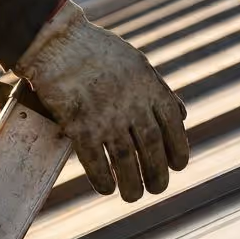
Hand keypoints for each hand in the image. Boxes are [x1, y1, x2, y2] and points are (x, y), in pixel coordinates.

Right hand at [15, 0, 190, 201]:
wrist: (57, 42)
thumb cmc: (97, 51)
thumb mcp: (137, 63)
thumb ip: (159, 90)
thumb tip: (182, 116)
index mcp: (148, 86)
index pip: (172, 125)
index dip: (177, 149)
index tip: (177, 166)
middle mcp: (130, 103)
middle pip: (151, 147)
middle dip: (157, 173)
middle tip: (157, 188)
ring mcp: (105, 115)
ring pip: (126, 160)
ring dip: (132, 183)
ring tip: (133, 196)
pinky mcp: (79, 124)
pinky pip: (95, 160)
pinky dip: (102, 178)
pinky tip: (106, 188)